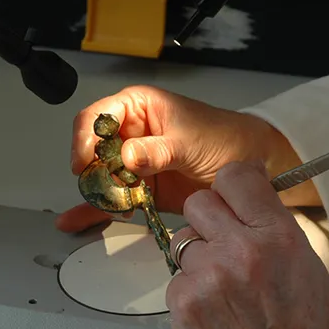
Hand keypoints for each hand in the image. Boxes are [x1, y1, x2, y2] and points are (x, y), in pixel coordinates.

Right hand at [55, 85, 318, 232]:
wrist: (252, 167)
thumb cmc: (224, 139)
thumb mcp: (191, 141)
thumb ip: (159, 150)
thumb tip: (127, 156)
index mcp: (138, 107)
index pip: (97, 117)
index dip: (85, 138)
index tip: (85, 163)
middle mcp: (131, 133)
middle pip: (93, 149)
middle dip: (91, 170)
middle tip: (100, 189)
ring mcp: (134, 163)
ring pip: (100, 176)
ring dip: (94, 192)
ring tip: (100, 207)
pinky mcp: (141, 189)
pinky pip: (112, 198)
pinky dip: (96, 210)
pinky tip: (75, 221)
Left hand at [166, 161, 328, 328]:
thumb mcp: (305, 266)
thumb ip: (274, 228)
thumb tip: (250, 196)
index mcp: (277, 236)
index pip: (237, 176)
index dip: (231, 185)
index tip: (232, 195)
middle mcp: (241, 248)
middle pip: (199, 202)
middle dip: (208, 221)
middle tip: (223, 245)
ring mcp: (208, 274)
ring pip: (183, 241)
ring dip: (197, 259)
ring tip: (221, 290)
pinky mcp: (184, 301)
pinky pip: (176, 279)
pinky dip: (189, 293)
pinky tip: (211, 313)